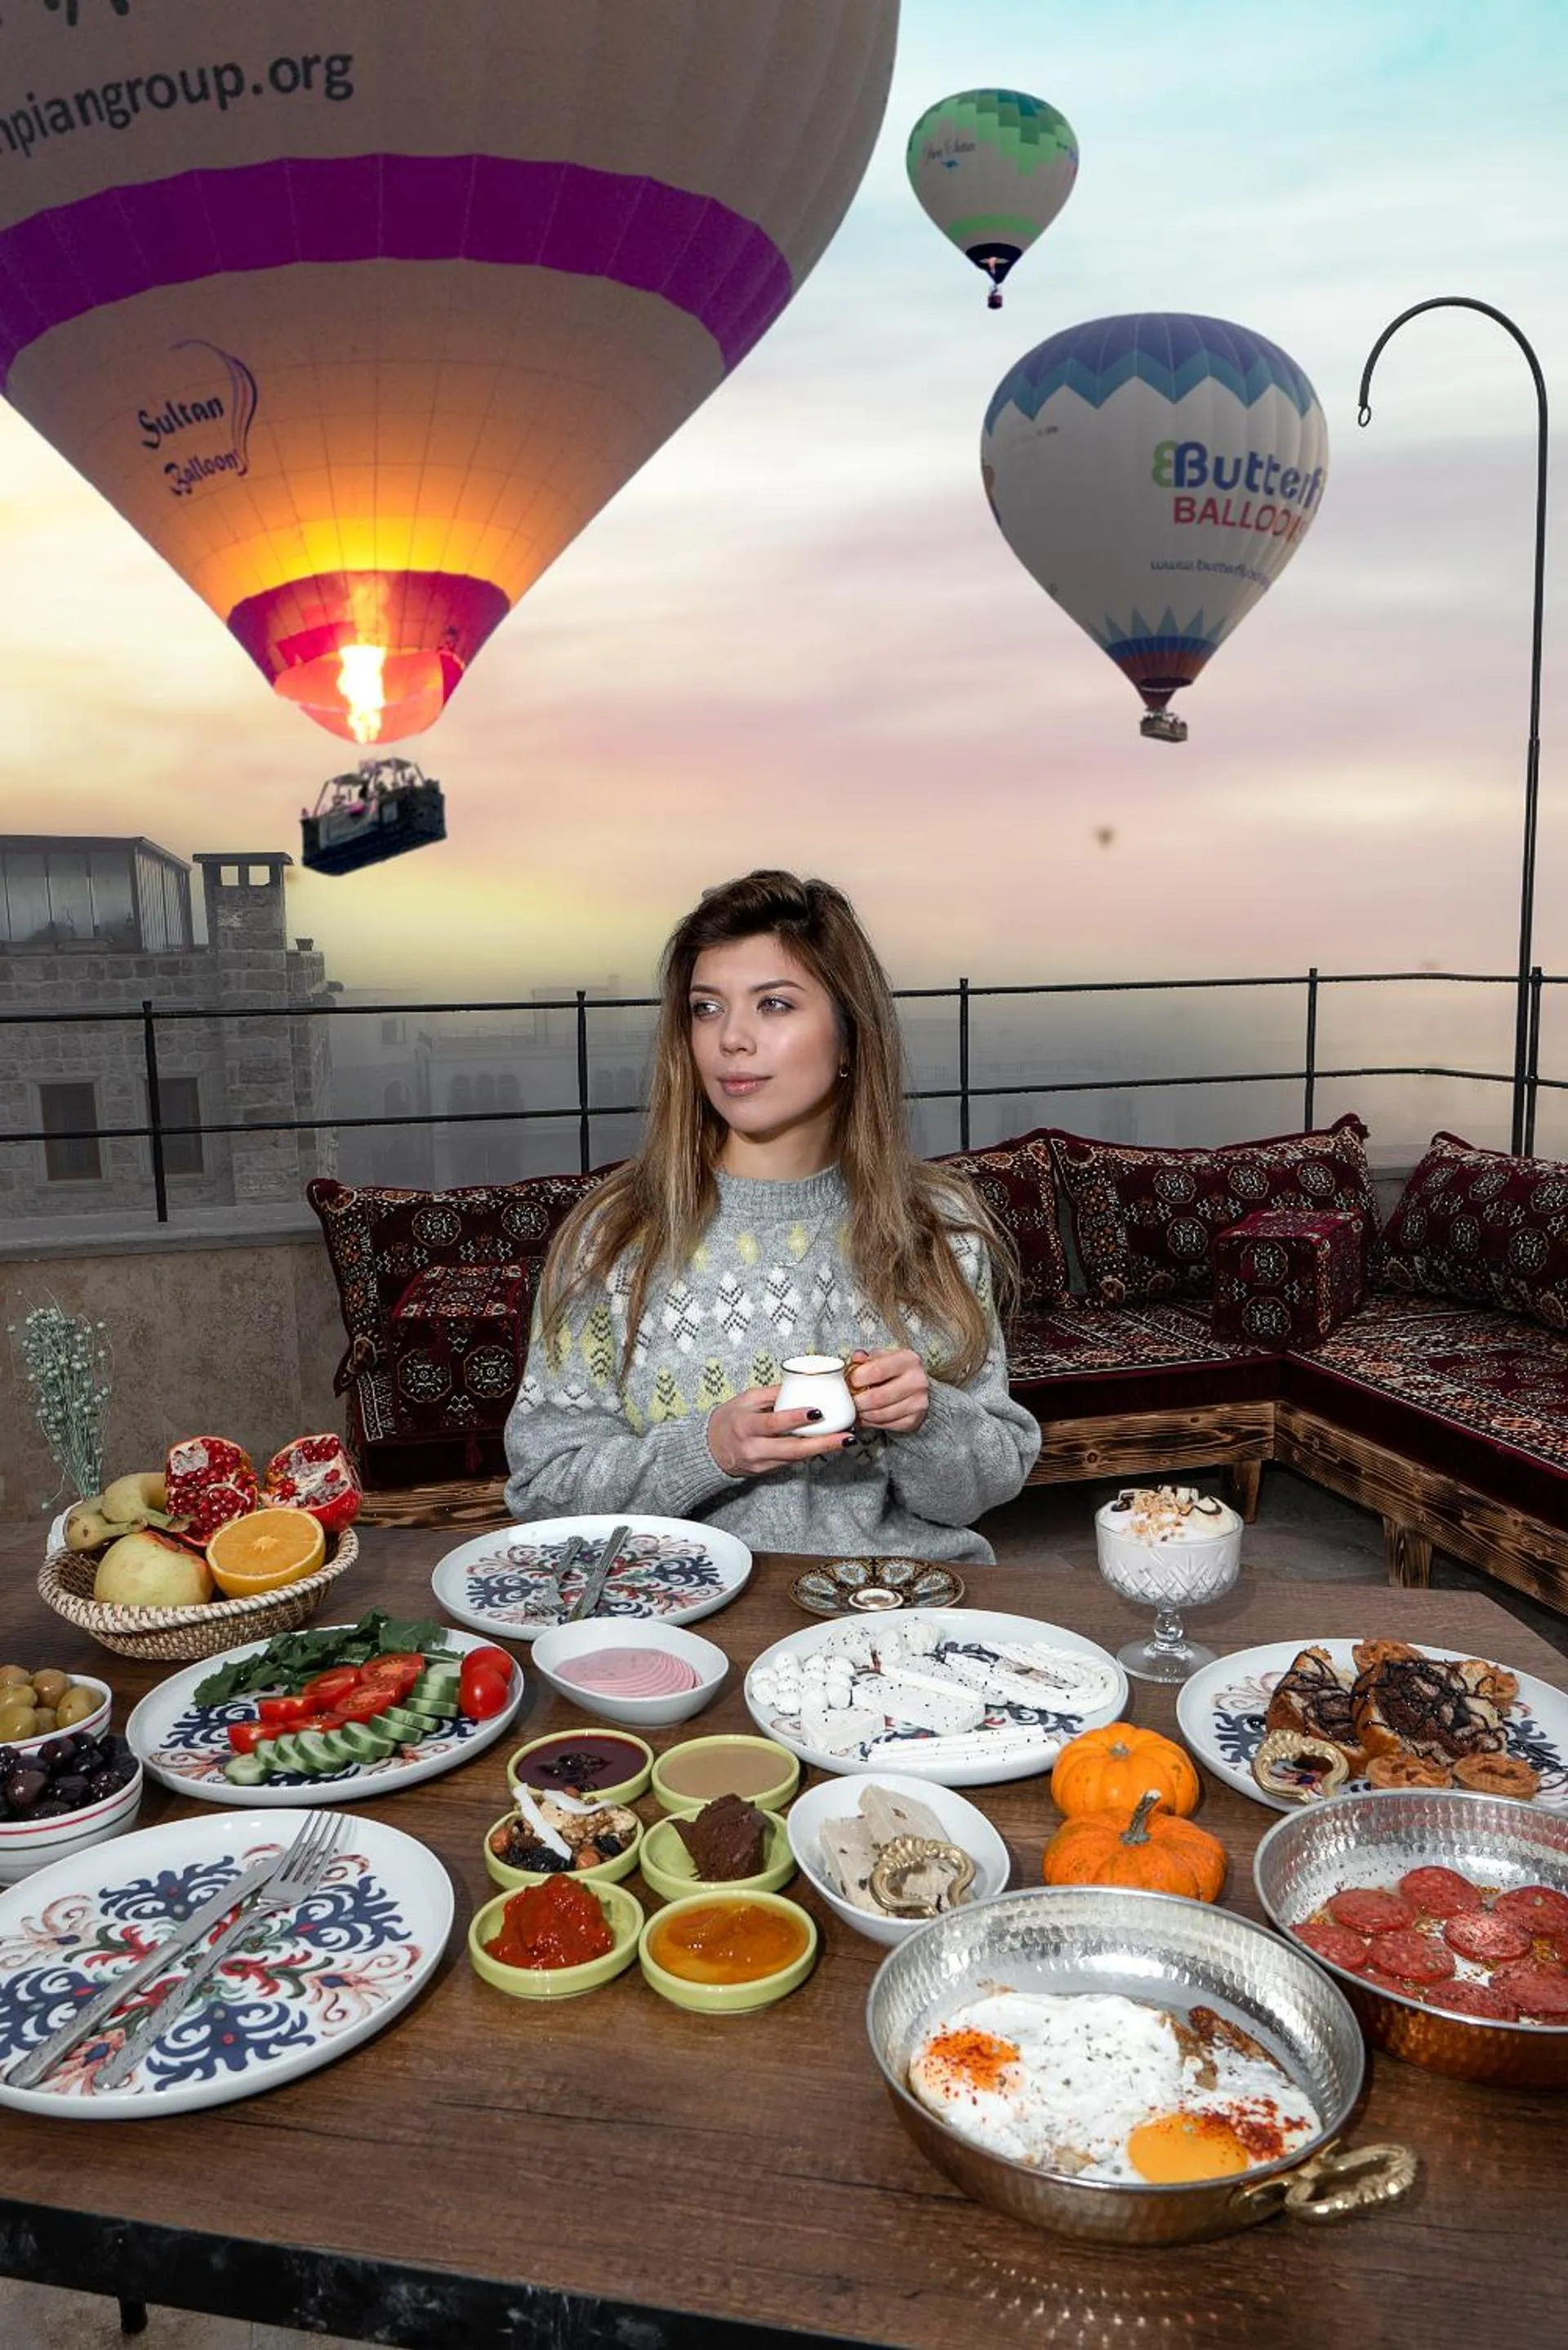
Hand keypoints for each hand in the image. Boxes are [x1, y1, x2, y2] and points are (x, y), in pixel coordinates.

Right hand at [705, 1386, 857, 1478]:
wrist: (710, 1449)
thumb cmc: (729, 1419)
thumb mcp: (746, 1400)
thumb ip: (772, 1393)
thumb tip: (801, 1382)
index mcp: (746, 1425)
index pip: (773, 1423)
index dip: (795, 1418)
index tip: (818, 1412)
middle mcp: (753, 1447)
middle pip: (792, 1448)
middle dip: (822, 1443)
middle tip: (846, 1436)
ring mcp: (761, 1463)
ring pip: (796, 1458)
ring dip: (822, 1449)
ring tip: (844, 1440)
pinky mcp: (766, 1472)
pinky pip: (791, 1462)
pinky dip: (809, 1453)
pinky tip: (826, 1445)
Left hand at [847, 1348, 928, 1434]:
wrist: (914, 1384)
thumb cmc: (895, 1369)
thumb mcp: (881, 1357)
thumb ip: (865, 1359)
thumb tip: (855, 1360)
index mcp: (908, 1360)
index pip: (877, 1371)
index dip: (857, 1379)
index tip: (849, 1381)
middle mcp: (917, 1381)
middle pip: (877, 1397)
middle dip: (857, 1401)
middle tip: (849, 1399)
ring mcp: (918, 1402)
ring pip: (880, 1414)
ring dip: (862, 1413)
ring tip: (856, 1407)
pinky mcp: (913, 1419)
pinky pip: (885, 1425)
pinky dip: (871, 1422)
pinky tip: (866, 1414)